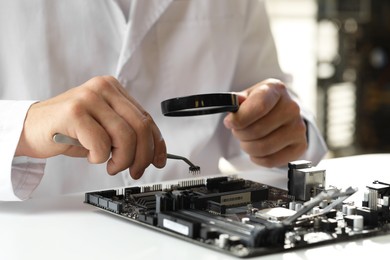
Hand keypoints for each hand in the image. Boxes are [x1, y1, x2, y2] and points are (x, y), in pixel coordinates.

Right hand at [15, 76, 166, 178]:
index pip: (146, 118)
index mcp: (113, 89)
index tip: (158, 160)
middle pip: (140, 127)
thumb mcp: (104, 127)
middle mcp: (103, 88)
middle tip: (134, 170)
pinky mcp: (74, 112)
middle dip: (142, 156)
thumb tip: (153, 152)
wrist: (31, 128)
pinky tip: (91, 156)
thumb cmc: (69, 129)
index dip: (157, 143)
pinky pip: (101, 143)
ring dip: (122, 159)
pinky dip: (99, 157)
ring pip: (125, 136)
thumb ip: (126, 132)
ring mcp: (88, 98)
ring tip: (111, 165)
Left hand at [223, 79, 306, 166]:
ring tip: (247, 140)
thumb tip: (234, 105)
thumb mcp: (248, 96)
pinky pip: (271, 161)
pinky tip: (257, 151)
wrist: (280, 113)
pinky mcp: (300, 146)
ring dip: (248, 147)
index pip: (259, 106)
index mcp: (276, 90)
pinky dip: (258, 159)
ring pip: (263, 148)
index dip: (240, 118)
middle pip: (257, 130)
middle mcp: (291, 107)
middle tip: (238, 131)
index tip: (230, 122)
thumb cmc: (260, 105)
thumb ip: (237, 100)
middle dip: (240, 134)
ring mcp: (298, 128)